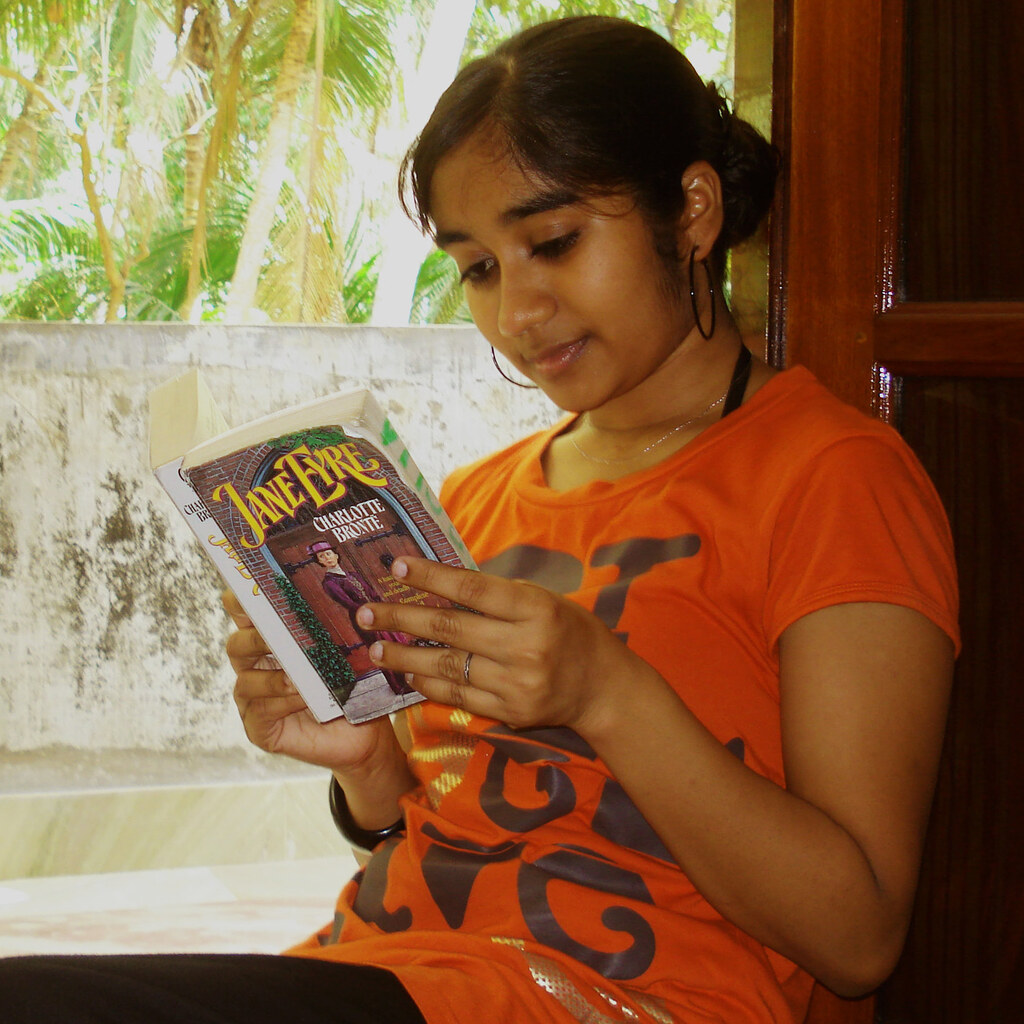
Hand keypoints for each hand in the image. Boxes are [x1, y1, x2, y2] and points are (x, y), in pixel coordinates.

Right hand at [223, 590, 398, 774]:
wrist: (364, 733)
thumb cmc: (352, 686)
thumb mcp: (342, 652)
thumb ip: (328, 628)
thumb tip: (334, 594)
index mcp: (271, 642)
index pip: (245, 617)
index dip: (241, 602)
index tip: (250, 591)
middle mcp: (255, 668)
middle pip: (236, 646)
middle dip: (255, 638)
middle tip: (276, 635)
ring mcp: (253, 700)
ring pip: (246, 682)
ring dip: (272, 677)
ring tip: (297, 677)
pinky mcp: (259, 729)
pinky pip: (260, 712)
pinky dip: (280, 702)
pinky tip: (301, 697)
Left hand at [353, 557, 635, 735]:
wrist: (602, 687)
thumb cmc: (568, 631)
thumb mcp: (542, 600)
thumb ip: (495, 594)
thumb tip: (437, 581)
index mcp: (535, 608)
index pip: (472, 588)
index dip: (431, 577)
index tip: (396, 567)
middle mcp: (526, 646)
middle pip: (451, 629)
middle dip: (401, 619)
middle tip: (364, 613)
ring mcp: (517, 683)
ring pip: (448, 666)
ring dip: (405, 656)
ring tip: (375, 647)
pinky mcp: (509, 712)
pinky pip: (458, 695)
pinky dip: (429, 683)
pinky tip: (407, 673)